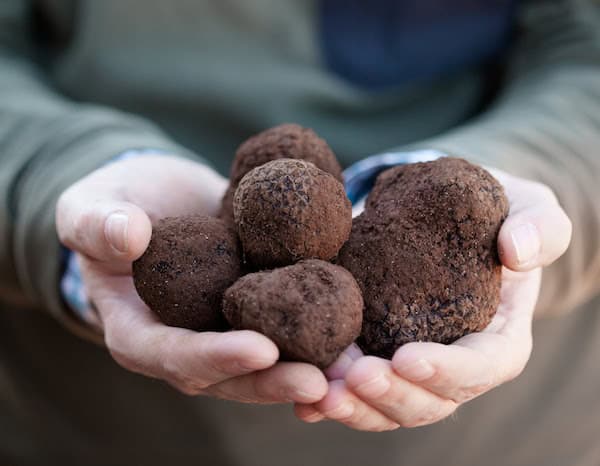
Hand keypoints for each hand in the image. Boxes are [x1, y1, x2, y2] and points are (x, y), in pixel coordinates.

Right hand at [56, 154, 327, 403]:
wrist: (154, 197)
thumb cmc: (115, 205)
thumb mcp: (90, 208)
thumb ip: (96, 224)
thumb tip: (127, 233)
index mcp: (138, 329)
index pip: (171, 353)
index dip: (214, 357)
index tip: (259, 348)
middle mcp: (184, 339)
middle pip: (226, 374)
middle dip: (272, 380)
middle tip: (317, 382)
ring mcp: (221, 327)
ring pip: (263, 361)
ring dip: (304, 368)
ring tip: (346, 371)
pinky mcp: (252, 307)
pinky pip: (282, 327)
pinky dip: (316, 335)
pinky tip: (353, 337)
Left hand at [295, 169, 571, 430]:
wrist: (450, 220)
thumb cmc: (493, 217)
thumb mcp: (528, 211)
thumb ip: (537, 227)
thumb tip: (517, 249)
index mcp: (498, 340)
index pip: (481, 369)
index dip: (447, 371)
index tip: (407, 357)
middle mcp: (455, 365)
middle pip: (429, 401)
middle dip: (391, 395)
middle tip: (352, 377)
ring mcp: (413, 366)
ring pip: (388, 405)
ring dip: (354, 404)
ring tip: (319, 391)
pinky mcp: (379, 356)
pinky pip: (357, 389)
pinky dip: (330, 398)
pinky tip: (303, 397)